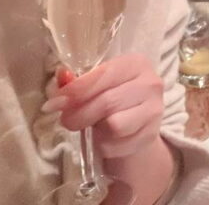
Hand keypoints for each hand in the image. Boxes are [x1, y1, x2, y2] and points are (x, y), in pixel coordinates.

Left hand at [44, 54, 164, 159]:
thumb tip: (62, 76)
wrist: (139, 124)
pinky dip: (105, 145)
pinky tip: (105, 138)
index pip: (103, 74)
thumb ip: (78, 81)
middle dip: (79, 114)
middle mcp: (150, 83)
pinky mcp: (151, 135)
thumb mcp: (97, 84)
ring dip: (95, 130)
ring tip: (91, 126)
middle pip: (107, 102)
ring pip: (114, 125)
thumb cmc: (113, 98)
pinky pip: (119, 144)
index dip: (76, 90)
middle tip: (66, 120)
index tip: (54, 103)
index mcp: (136, 63)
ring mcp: (154, 110)